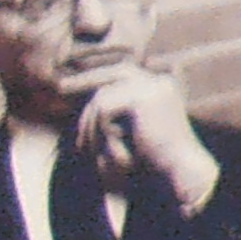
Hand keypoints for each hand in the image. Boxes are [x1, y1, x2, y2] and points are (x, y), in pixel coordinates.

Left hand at [70, 70, 218, 213]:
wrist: (179, 168)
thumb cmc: (157, 156)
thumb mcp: (135, 127)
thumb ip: (120, 109)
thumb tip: (91, 95)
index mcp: (162, 86)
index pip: (124, 71)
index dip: (98, 75)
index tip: (72, 83)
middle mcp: (159, 81)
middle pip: (113, 72)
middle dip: (85, 79)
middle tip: (60, 88)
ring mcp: (153, 87)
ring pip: (102, 97)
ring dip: (91, 124)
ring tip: (91, 148)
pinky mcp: (143, 98)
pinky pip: (104, 108)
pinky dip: (100, 129)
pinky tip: (111, 145)